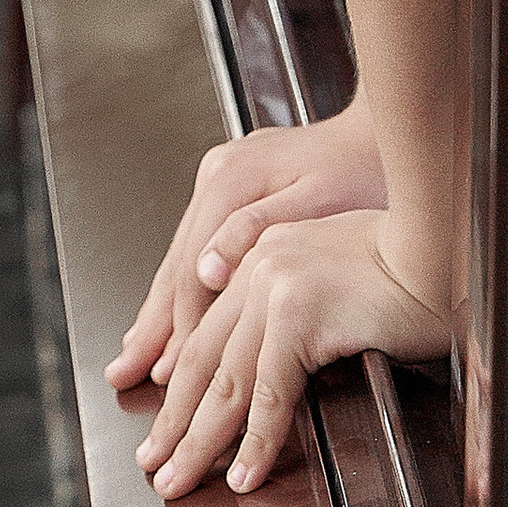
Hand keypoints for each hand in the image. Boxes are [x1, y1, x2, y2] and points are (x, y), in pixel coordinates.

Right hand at [105, 103, 384, 394]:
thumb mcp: (316, 203)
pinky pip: (196, 244)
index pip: (193, 271)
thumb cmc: (365, 171)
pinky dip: (183, 285)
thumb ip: (255, 233)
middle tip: (123, 371)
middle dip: (152, 327)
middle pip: (175, 265)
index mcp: (230, 182)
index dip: (181, 328)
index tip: (171, 374)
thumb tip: (207, 270)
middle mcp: (215, 177)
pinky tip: (171, 309)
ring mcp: (218, 178)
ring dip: (159, 310)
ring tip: (136, 352)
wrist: (384, 132)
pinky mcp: (231, 185)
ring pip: (180, 256)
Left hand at [130, 209, 449, 501]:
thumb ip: (295, 302)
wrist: (441, 243)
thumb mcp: (333, 271)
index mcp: (257, 253)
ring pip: (225, 382)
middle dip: (173, 418)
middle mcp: (254, 267)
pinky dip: (255, 441)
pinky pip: (269, 393)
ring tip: (177, 477)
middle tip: (152, 459)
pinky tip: (241, 473)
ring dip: (197, 439)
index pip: (205, 328)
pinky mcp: (298, 315)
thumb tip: (278, 355)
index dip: (179, 378)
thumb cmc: (407, 262)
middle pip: (202, 358)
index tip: (165, 416)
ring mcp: (272, 289)